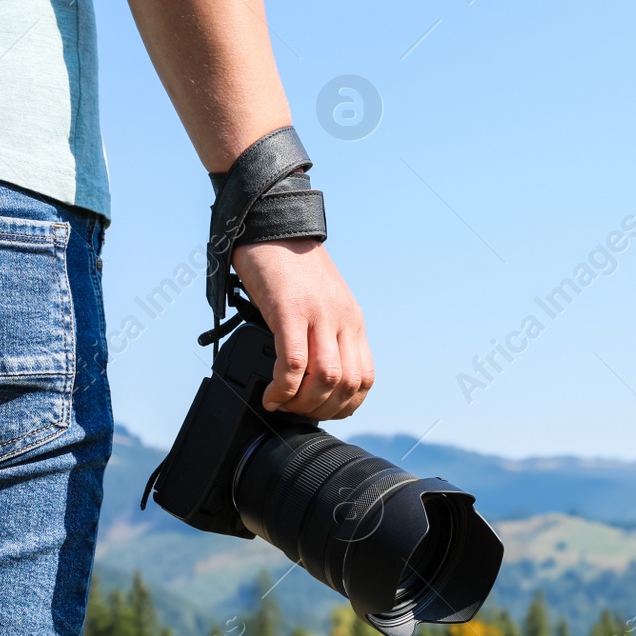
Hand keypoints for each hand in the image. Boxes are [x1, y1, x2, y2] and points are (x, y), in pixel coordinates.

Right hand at [230, 239, 372, 418]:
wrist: (271, 224)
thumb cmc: (289, 267)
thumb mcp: (320, 302)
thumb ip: (324, 334)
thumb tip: (312, 377)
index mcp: (352, 320)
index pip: (364, 377)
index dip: (344, 405)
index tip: (319, 411)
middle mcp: (342, 319)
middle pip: (346, 383)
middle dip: (320, 409)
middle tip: (295, 411)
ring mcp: (318, 314)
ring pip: (325, 378)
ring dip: (302, 403)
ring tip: (281, 403)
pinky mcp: (290, 309)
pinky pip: (294, 362)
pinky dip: (282, 388)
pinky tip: (270, 393)